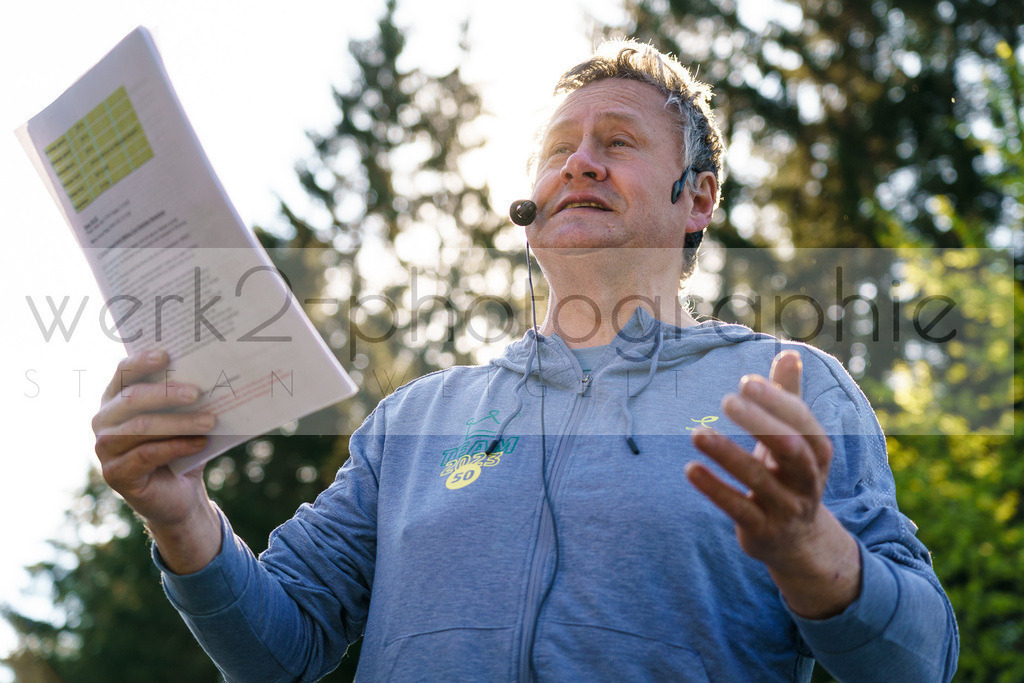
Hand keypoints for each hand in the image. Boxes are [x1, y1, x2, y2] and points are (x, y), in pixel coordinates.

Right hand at [92, 350, 220, 571]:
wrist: (181, 494)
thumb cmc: (182, 446)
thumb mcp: (184, 418)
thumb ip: (187, 396)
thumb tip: (214, 371)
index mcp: (116, 399)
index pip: (123, 373)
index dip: (141, 362)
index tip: (167, 355)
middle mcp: (104, 421)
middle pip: (131, 399)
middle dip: (167, 394)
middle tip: (199, 392)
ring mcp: (104, 449)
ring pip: (141, 428)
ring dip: (179, 423)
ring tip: (210, 421)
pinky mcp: (115, 474)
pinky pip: (146, 455)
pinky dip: (176, 447)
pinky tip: (200, 444)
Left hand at [686, 350, 860, 617]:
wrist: (798, 542)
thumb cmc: (790, 475)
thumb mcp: (795, 439)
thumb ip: (789, 397)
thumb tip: (790, 352)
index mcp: (817, 451)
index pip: (801, 421)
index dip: (776, 401)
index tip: (746, 381)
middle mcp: (807, 480)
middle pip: (790, 448)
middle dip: (760, 423)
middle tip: (726, 399)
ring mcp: (786, 507)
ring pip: (758, 479)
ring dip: (727, 454)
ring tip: (696, 434)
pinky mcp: (762, 530)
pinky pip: (737, 508)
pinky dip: (714, 488)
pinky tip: (691, 469)